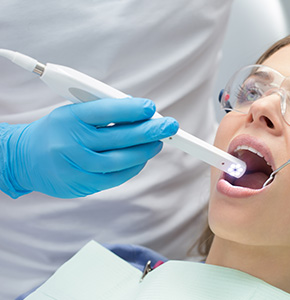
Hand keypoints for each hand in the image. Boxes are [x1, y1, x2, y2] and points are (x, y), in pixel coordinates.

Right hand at [0, 97, 177, 197]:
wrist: (24, 158)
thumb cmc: (56, 131)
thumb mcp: (72, 112)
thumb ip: (103, 112)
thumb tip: (139, 113)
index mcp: (69, 118)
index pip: (105, 111)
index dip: (131, 109)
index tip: (151, 107)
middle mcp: (72, 142)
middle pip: (119, 137)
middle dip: (149, 131)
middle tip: (170, 126)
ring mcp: (76, 166)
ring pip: (120, 160)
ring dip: (145, 151)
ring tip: (158, 142)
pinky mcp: (81, 184)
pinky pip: (115, 178)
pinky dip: (133, 168)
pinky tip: (142, 158)